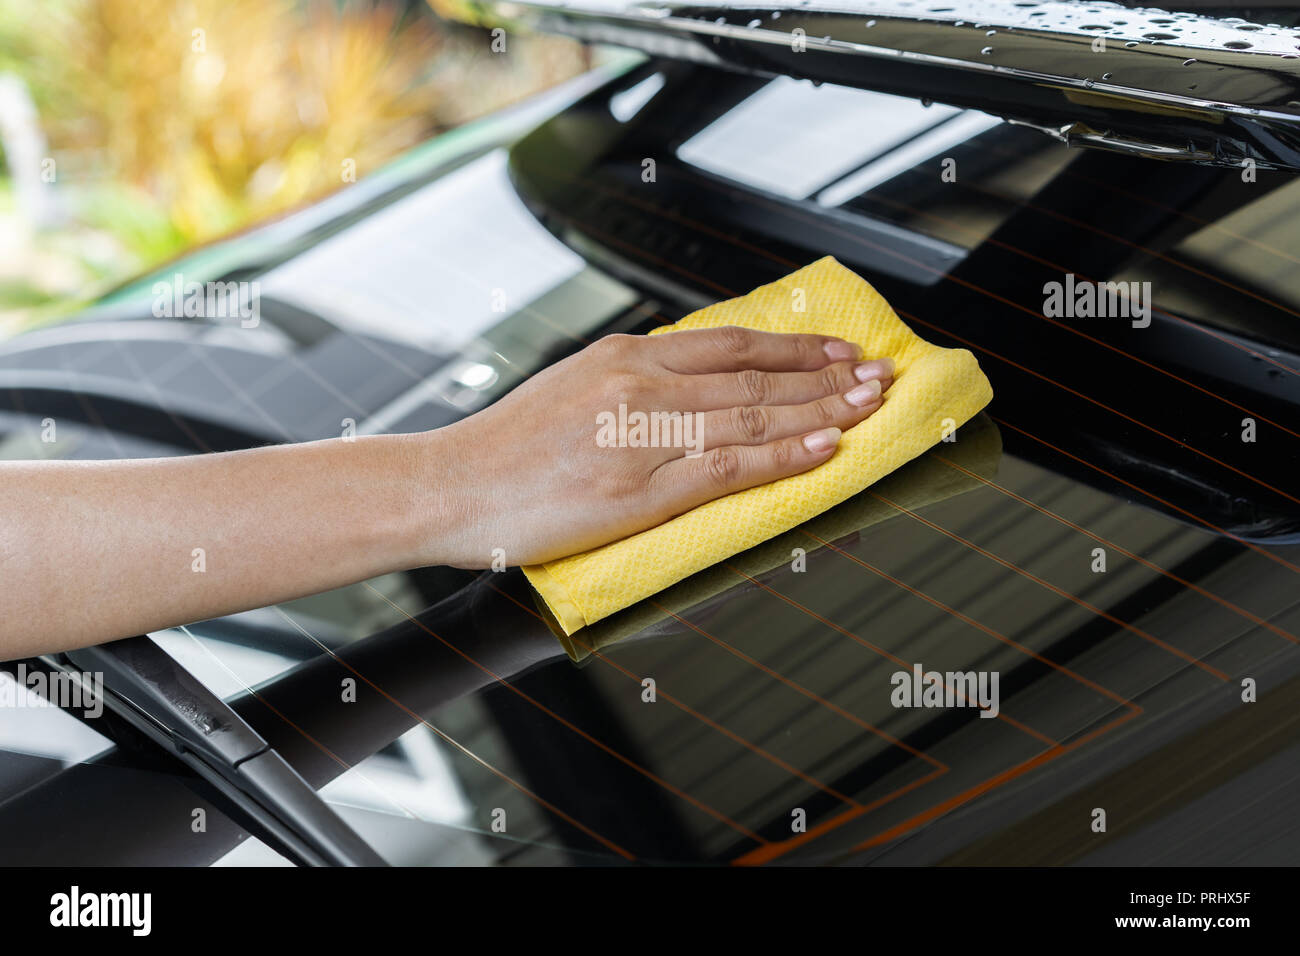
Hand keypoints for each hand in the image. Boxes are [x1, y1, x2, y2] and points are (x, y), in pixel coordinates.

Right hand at [425, 326, 893, 567]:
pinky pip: (726, 469)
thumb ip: (632, 380)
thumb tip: (689, 377)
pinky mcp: (635, 491)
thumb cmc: (506, 446)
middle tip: (880, 377)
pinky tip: (823, 449)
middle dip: (827, 377)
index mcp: (623, 358)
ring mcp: (640, 438)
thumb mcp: (570, 387)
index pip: (730, 345)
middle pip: (754, 378)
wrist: (447, 486)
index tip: (838, 352)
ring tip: (870, 407)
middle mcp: (639, 386)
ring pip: (751, 418)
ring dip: (821, 411)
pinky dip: (781, 458)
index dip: (794, 349)